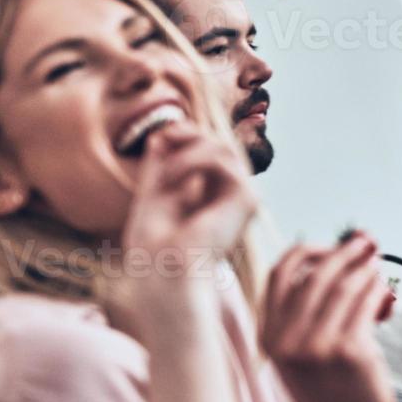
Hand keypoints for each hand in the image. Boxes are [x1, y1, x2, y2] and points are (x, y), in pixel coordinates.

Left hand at [106, 122, 258, 333]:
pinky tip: (173, 177)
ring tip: (164, 172)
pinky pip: (225, 161)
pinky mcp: (247, 199)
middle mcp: (231, 197)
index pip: (210, 151)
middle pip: (221, 144)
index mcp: (212, 196)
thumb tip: (163, 131)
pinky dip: (196, 159)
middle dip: (191, 134)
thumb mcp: (154, 191)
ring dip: (189, 150)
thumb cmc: (154, 243)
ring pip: (225, 148)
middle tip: (164, 138)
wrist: (162, 269)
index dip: (190, 135)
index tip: (161, 137)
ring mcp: (242, 198)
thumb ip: (161, 163)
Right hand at [260, 235, 398, 401]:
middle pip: (315, 274)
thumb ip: (308, 312)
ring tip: (376, 264)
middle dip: (343, 252)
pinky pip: (365, 302)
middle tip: (365, 242)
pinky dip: (376, 288)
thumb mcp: (301, 353)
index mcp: (269, 335)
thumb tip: (339, 258)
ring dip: (363, 268)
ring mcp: (317, 345)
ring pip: (343, 285)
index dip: (305, 252)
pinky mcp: (348, 351)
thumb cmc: (330, 392)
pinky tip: (383, 289)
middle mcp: (287, 339)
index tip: (327, 247)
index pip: (278, 274)